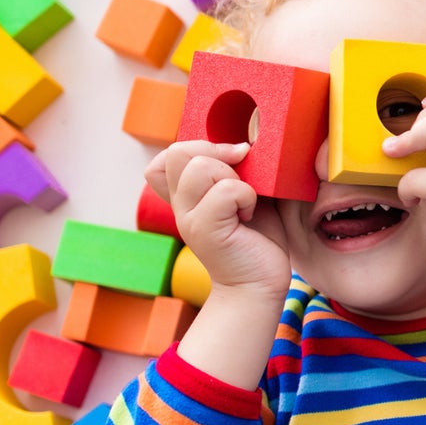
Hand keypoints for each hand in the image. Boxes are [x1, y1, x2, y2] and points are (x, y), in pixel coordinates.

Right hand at [147, 141, 290, 297]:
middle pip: (179, 152)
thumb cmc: (258, 239)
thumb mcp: (247, 194)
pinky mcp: (205, 231)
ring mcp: (189, 218)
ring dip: (234, 178)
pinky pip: (226, 190)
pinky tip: (249, 216)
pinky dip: (247, 197)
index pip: (166, 156)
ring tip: (245, 202)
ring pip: (200, 167)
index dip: (198, 146)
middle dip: (217, 154)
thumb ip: (238, 170)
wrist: (259, 284)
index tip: (232, 160)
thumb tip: (246, 140)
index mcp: (188, 194)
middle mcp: (181, 204)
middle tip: (242, 178)